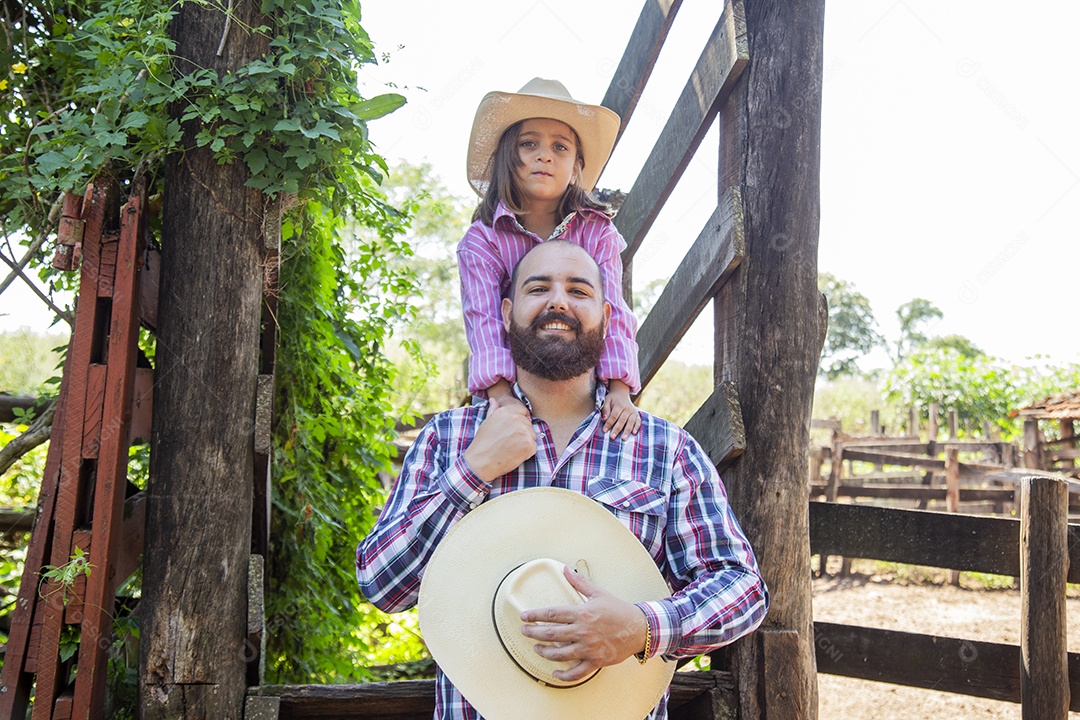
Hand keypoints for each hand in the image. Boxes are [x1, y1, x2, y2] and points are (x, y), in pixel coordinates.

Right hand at [463, 395, 536, 481]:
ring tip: (511, 448)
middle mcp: (517, 419)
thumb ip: (494, 410)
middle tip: (509, 441)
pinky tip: (515, 454)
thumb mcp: (486, 422)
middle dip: (522, 432)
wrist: (481, 462)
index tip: (514, 430)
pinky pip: (534, 447)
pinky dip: (527, 452)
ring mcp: (524, 432)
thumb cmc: (483, 442)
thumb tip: (494, 400)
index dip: (520, 420)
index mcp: (507, 411)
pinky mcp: (529, 445)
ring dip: (525, 442)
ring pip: (532, 435)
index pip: (523, 411)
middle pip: (528, 424)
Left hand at [519, 565, 648, 682]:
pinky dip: (563, 675)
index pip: (552, 614)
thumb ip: (580, 582)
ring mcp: (589, 648)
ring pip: (559, 654)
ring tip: (536, 649)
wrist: (639, 628)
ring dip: (544, 652)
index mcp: (582, 613)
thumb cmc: (619, 610)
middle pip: (551, 634)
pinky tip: (555, 672)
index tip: (524, 616)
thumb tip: (567, 570)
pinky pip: (576, 672)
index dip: (535, 615)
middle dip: (533, 633)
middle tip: (524, 632)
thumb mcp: (598, 593)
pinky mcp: (595, 661)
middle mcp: (583, 631)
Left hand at [601, 381, 640, 439]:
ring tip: (623, 438)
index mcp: (619, 405)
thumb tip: (604, 418)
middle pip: (622, 420)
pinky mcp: (637, 415)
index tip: (604, 431)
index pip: (614, 416)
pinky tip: (634, 433)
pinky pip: (638, 421)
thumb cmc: (612, 399)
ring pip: (630, 422)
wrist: (621, 393)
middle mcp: (628, 408)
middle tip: (612, 437)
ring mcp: (633, 412)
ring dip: (627, 431)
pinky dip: (637, 427)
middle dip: (617, 429)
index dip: (609, 423)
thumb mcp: (607, 400)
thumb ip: (605, 409)